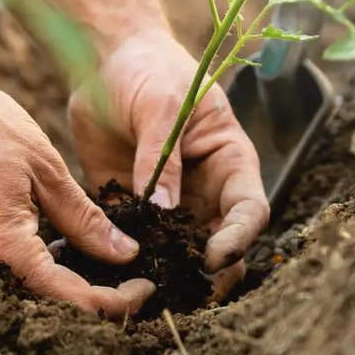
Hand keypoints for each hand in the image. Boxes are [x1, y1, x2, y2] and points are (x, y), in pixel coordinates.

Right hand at [0, 66, 154, 317]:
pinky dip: (23, 272)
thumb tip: (124, 254)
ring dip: (55, 288)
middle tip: (124, 278)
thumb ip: (85, 220)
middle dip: (91, 301)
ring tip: (84, 255)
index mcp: (4, 250)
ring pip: (15, 299)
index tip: (146, 287)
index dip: (119, 302)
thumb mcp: (45, 167)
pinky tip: (43, 242)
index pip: (74, 302)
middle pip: (44, 310)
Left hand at [68, 29, 269, 296]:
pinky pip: (135, 242)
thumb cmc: (148, 70)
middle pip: (220, 244)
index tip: (213, 259)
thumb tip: (163, 211)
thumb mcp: (161, 106)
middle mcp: (205, 191)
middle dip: (208, 274)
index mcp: (229, 162)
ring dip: (167, 274)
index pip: (249, 211)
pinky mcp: (132, 207)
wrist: (105, 60)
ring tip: (145, 294)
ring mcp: (170, 204)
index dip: (238, 239)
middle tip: (183, 293)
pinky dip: (125, 260)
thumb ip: (161, 158)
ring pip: (179, 253)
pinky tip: (107, 276)